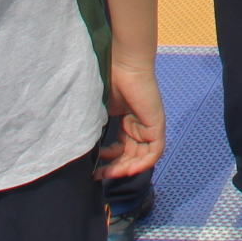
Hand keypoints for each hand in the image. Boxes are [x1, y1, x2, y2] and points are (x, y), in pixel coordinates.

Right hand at [95, 58, 165, 180]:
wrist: (123, 65)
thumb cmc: (108, 81)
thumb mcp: (100, 112)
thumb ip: (96, 129)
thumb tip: (84, 150)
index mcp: (127, 122)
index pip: (122, 149)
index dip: (109, 162)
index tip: (94, 168)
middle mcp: (139, 125)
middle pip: (131, 156)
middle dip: (115, 168)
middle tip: (99, 175)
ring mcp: (149, 125)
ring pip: (143, 157)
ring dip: (126, 168)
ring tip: (109, 173)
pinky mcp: (157, 124)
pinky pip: (155, 151)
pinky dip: (143, 163)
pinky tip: (127, 168)